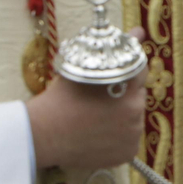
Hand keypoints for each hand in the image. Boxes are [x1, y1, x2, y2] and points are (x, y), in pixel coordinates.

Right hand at [28, 27, 147, 169]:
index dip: (128, 69)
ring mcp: (133, 133)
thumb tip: (139, 30)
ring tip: (95, 118)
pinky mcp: (128, 152)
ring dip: (122, 117)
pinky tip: (97, 134)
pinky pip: (128, 141)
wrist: (43, 134)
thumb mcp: (82, 67)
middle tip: (99, 99)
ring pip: (134, 119)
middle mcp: (135, 109)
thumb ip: (115, 50)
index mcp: (125, 85)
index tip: (119, 73)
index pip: (139, 69)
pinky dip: (118, 138)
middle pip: (138, 96)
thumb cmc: (59, 98)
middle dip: (124, 95)